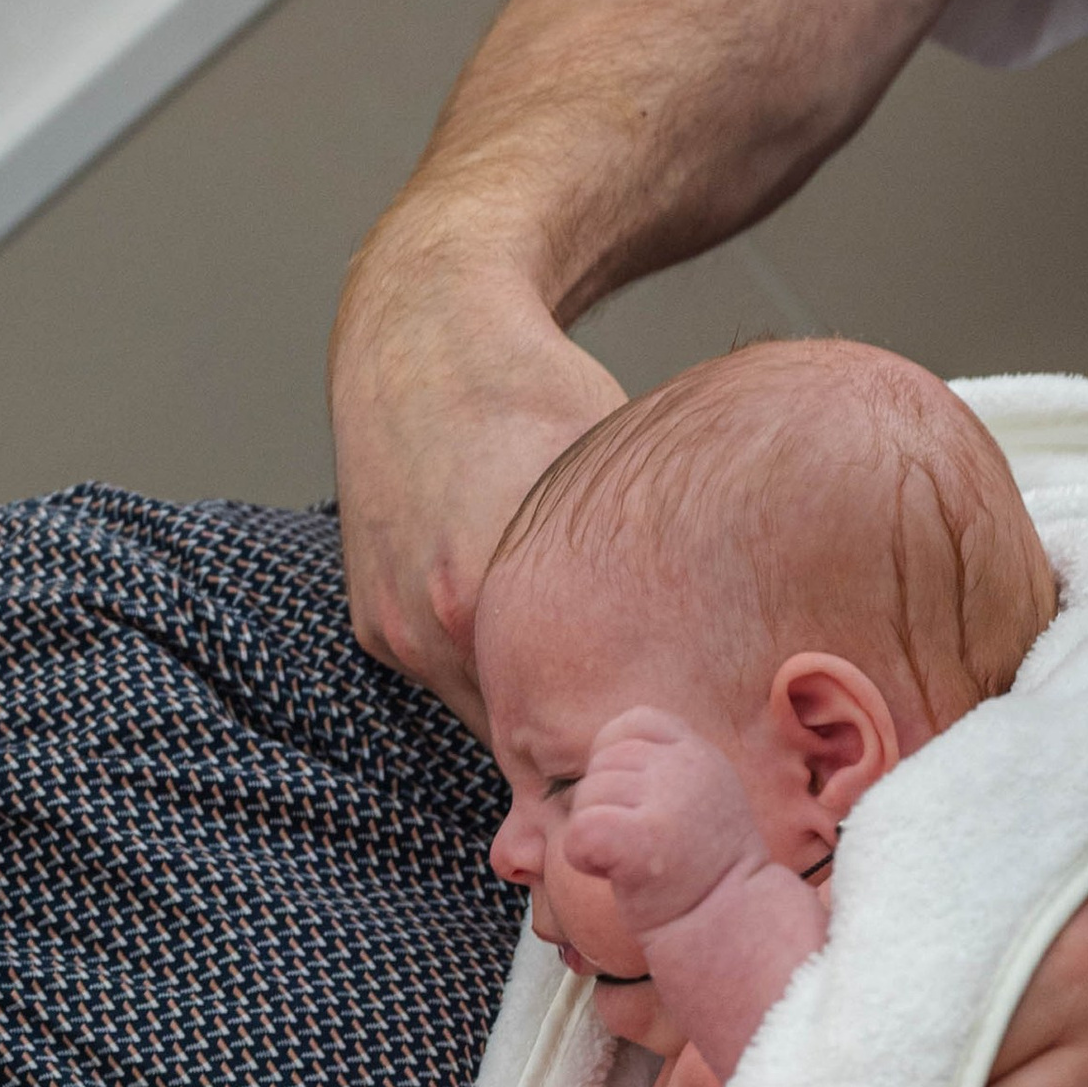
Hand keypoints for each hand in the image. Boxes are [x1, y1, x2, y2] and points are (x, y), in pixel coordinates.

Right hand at [330, 228, 623, 732]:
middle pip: (521, 740)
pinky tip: (534, 652)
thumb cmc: (534, 390)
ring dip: (530, 716)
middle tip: (638, 754)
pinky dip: (490, 678)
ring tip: (592, 708)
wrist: (420, 332)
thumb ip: (640, 573)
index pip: (564, 725)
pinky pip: (445, 684)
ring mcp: (394, 634)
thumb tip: (716, 643)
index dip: (615, 739)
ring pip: (483, 717)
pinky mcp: (371, 627)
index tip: (659, 750)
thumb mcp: (606, 473)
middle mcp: (431, 627)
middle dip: (574, 744)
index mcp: (489, 595)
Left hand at [563, 709, 764, 936]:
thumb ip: (662, 767)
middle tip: (645, 846)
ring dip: (598, 835)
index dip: (618, 762)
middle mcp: (687, 766)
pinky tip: (615, 874)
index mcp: (700, 752)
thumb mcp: (700, 796)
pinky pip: (578, 832)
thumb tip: (601, 756)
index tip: (640, 806)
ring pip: (586, 798)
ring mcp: (667, 800)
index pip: (632, 723)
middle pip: (602, 763)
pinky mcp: (642, 839)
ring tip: (639, 863)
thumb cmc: (703, 870)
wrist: (731, 928)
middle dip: (606, 805)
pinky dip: (583, 858)